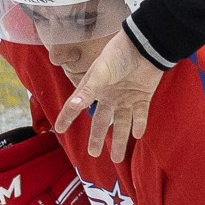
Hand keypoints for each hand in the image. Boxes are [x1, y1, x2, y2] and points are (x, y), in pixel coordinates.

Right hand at [52, 32, 163, 160]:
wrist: (145, 46)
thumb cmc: (118, 54)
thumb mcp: (100, 72)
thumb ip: (89, 90)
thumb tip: (73, 106)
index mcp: (95, 88)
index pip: (77, 105)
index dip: (67, 117)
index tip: (59, 129)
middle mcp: (109, 96)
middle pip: (101, 121)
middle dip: (97, 138)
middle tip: (93, 154)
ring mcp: (126, 98)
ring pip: (121, 124)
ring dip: (119, 140)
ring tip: (117, 158)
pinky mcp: (142, 97)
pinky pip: (140, 115)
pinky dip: (139, 125)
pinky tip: (136, 135)